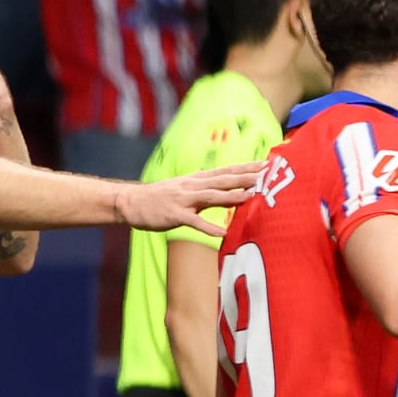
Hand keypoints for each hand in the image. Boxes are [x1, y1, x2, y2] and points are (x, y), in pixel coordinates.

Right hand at [114, 164, 266, 229]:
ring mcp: (183, 200)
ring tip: (251, 196)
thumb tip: (231, 194)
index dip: (246, 167)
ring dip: (232, 196)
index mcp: (196, 179)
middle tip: (266, 175)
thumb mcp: (186, 189)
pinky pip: (194, 222)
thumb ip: (208, 192)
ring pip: (211, 196)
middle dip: (245, 177)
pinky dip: (209, 227)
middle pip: (223, 180)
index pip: (226, 171)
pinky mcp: (174, 215)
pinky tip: (222, 232)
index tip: (266, 163)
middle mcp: (192, 185)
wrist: (131, 202)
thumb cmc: (161, 197)